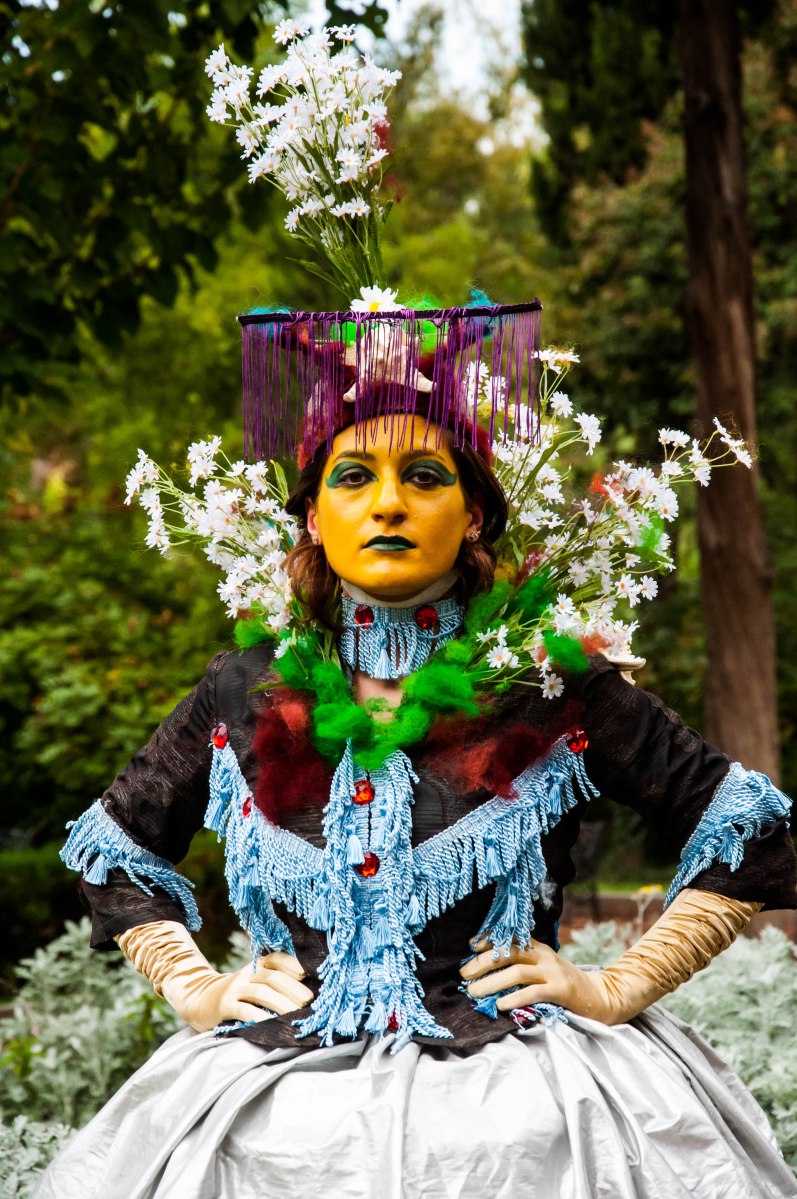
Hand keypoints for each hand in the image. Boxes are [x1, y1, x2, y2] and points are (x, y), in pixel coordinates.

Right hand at [163, 950, 315, 1031]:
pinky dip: (260, 1017)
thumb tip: (307, 991)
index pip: (276, 958)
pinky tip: (272, 1024)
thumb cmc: (238, 994)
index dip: (293, 964)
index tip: (308, 974)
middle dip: (293, 988)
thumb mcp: (253, 981)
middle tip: (309, 1001)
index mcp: (256, 965)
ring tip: (296, 1014)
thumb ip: (274, 981)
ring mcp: (234, 989)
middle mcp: (246, 973)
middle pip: (272, 976)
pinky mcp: (225, 1006)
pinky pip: (244, 1010)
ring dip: (281, 1003)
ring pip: (261, 992)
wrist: (200, 1000)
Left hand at [460, 938, 623, 1023]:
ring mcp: (553, 971)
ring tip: (474, 993)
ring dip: (492, 983)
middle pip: (509, 954)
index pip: (509, 939)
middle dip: (483, 963)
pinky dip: (515, 998)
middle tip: (463, 975)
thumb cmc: (563, 985)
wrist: (599, 996)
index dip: (489, 940)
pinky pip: (533, 992)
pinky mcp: (560, 989)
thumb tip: (487, 973)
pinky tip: (501, 1005)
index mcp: (538, 948)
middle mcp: (544, 955)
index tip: (469, 946)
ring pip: (517, 972)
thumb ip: (523, 966)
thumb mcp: (543, 969)